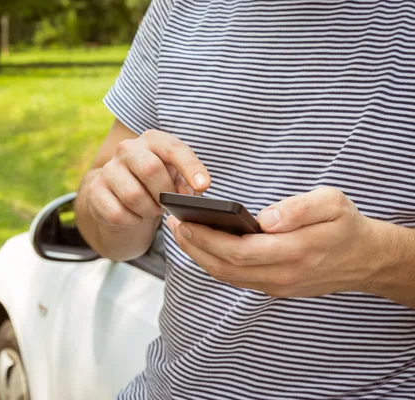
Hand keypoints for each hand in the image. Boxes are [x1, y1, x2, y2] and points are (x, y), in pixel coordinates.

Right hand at [87, 129, 210, 228]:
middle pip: (150, 169)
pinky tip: (135, 216)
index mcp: (152, 140)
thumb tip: (192, 193)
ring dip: (149, 210)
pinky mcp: (95, 190)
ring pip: (133, 195)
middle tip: (167, 204)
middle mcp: (127, 149)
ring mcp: (108, 169)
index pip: (173, 148)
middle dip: (164, 193)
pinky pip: (118, 213)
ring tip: (152, 210)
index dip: (190, 167)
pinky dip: (132, 221)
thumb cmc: (154, 184)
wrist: (118, 196)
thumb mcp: (174, 177)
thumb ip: (188, 182)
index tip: (203, 186)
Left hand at [167, 187, 383, 297]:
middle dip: (194, 245)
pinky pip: (236, 279)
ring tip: (181, 232)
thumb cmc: (345, 225)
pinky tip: (202, 245)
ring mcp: (277, 285)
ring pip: (227, 277)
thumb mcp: (332, 203)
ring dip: (199, 256)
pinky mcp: (275, 288)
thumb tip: (265, 218)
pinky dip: (214, 263)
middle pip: (225, 267)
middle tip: (173, 223)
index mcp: (295, 251)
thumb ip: (299, 209)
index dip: (206, 238)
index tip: (184, 221)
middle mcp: (282, 274)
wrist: (365, 259)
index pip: (239, 250)